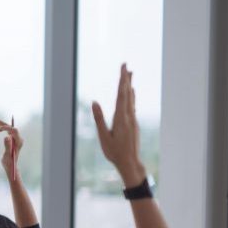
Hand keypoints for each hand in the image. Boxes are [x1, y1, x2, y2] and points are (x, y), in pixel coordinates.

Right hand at [0, 119, 22, 180]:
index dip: (6, 128)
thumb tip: (6, 137)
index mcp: (19, 142)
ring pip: (9, 129)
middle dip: (3, 124)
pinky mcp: (13, 140)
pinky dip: (3, 129)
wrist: (10, 166)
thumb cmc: (9, 162)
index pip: (14, 130)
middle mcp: (18, 139)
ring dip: (2, 125)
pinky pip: (8, 132)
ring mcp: (16, 139)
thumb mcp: (7, 155)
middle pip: (12, 128)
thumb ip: (8, 146)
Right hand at [93, 63, 145, 185]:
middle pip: (127, 93)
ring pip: (131, 98)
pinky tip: (132, 92)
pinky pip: (132, 105)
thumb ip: (99, 119)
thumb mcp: (103, 136)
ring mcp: (132, 119)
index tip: (123, 68)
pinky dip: (131, 95)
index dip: (122, 80)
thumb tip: (94, 102)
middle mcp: (129, 116)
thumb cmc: (114, 152)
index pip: (121, 94)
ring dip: (129, 85)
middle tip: (125, 64)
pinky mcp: (133, 123)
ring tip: (130, 73)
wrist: (131, 162)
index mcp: (120, 118)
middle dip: (126, 78)